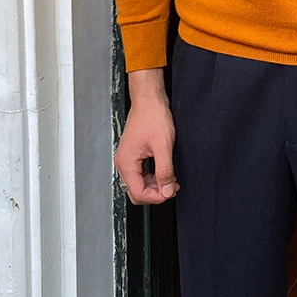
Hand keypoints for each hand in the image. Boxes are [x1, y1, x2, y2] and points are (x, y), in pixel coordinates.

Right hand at [115, 78, 179, 204]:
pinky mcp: (135, 155)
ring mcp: (129, 159)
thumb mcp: (163, 145)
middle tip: (172, 188)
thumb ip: (165, 170)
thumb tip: (166, 190)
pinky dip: (154, 177)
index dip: (156, 197)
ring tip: (172, 180)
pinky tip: (166, 173)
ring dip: (156, 185)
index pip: (137, 193)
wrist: (150, 100)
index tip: (170, 192)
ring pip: (140, 183)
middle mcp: (124, 163)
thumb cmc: (152, 116)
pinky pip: (142, 174)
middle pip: (136, 191)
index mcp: (126, 163)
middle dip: (155, 193)